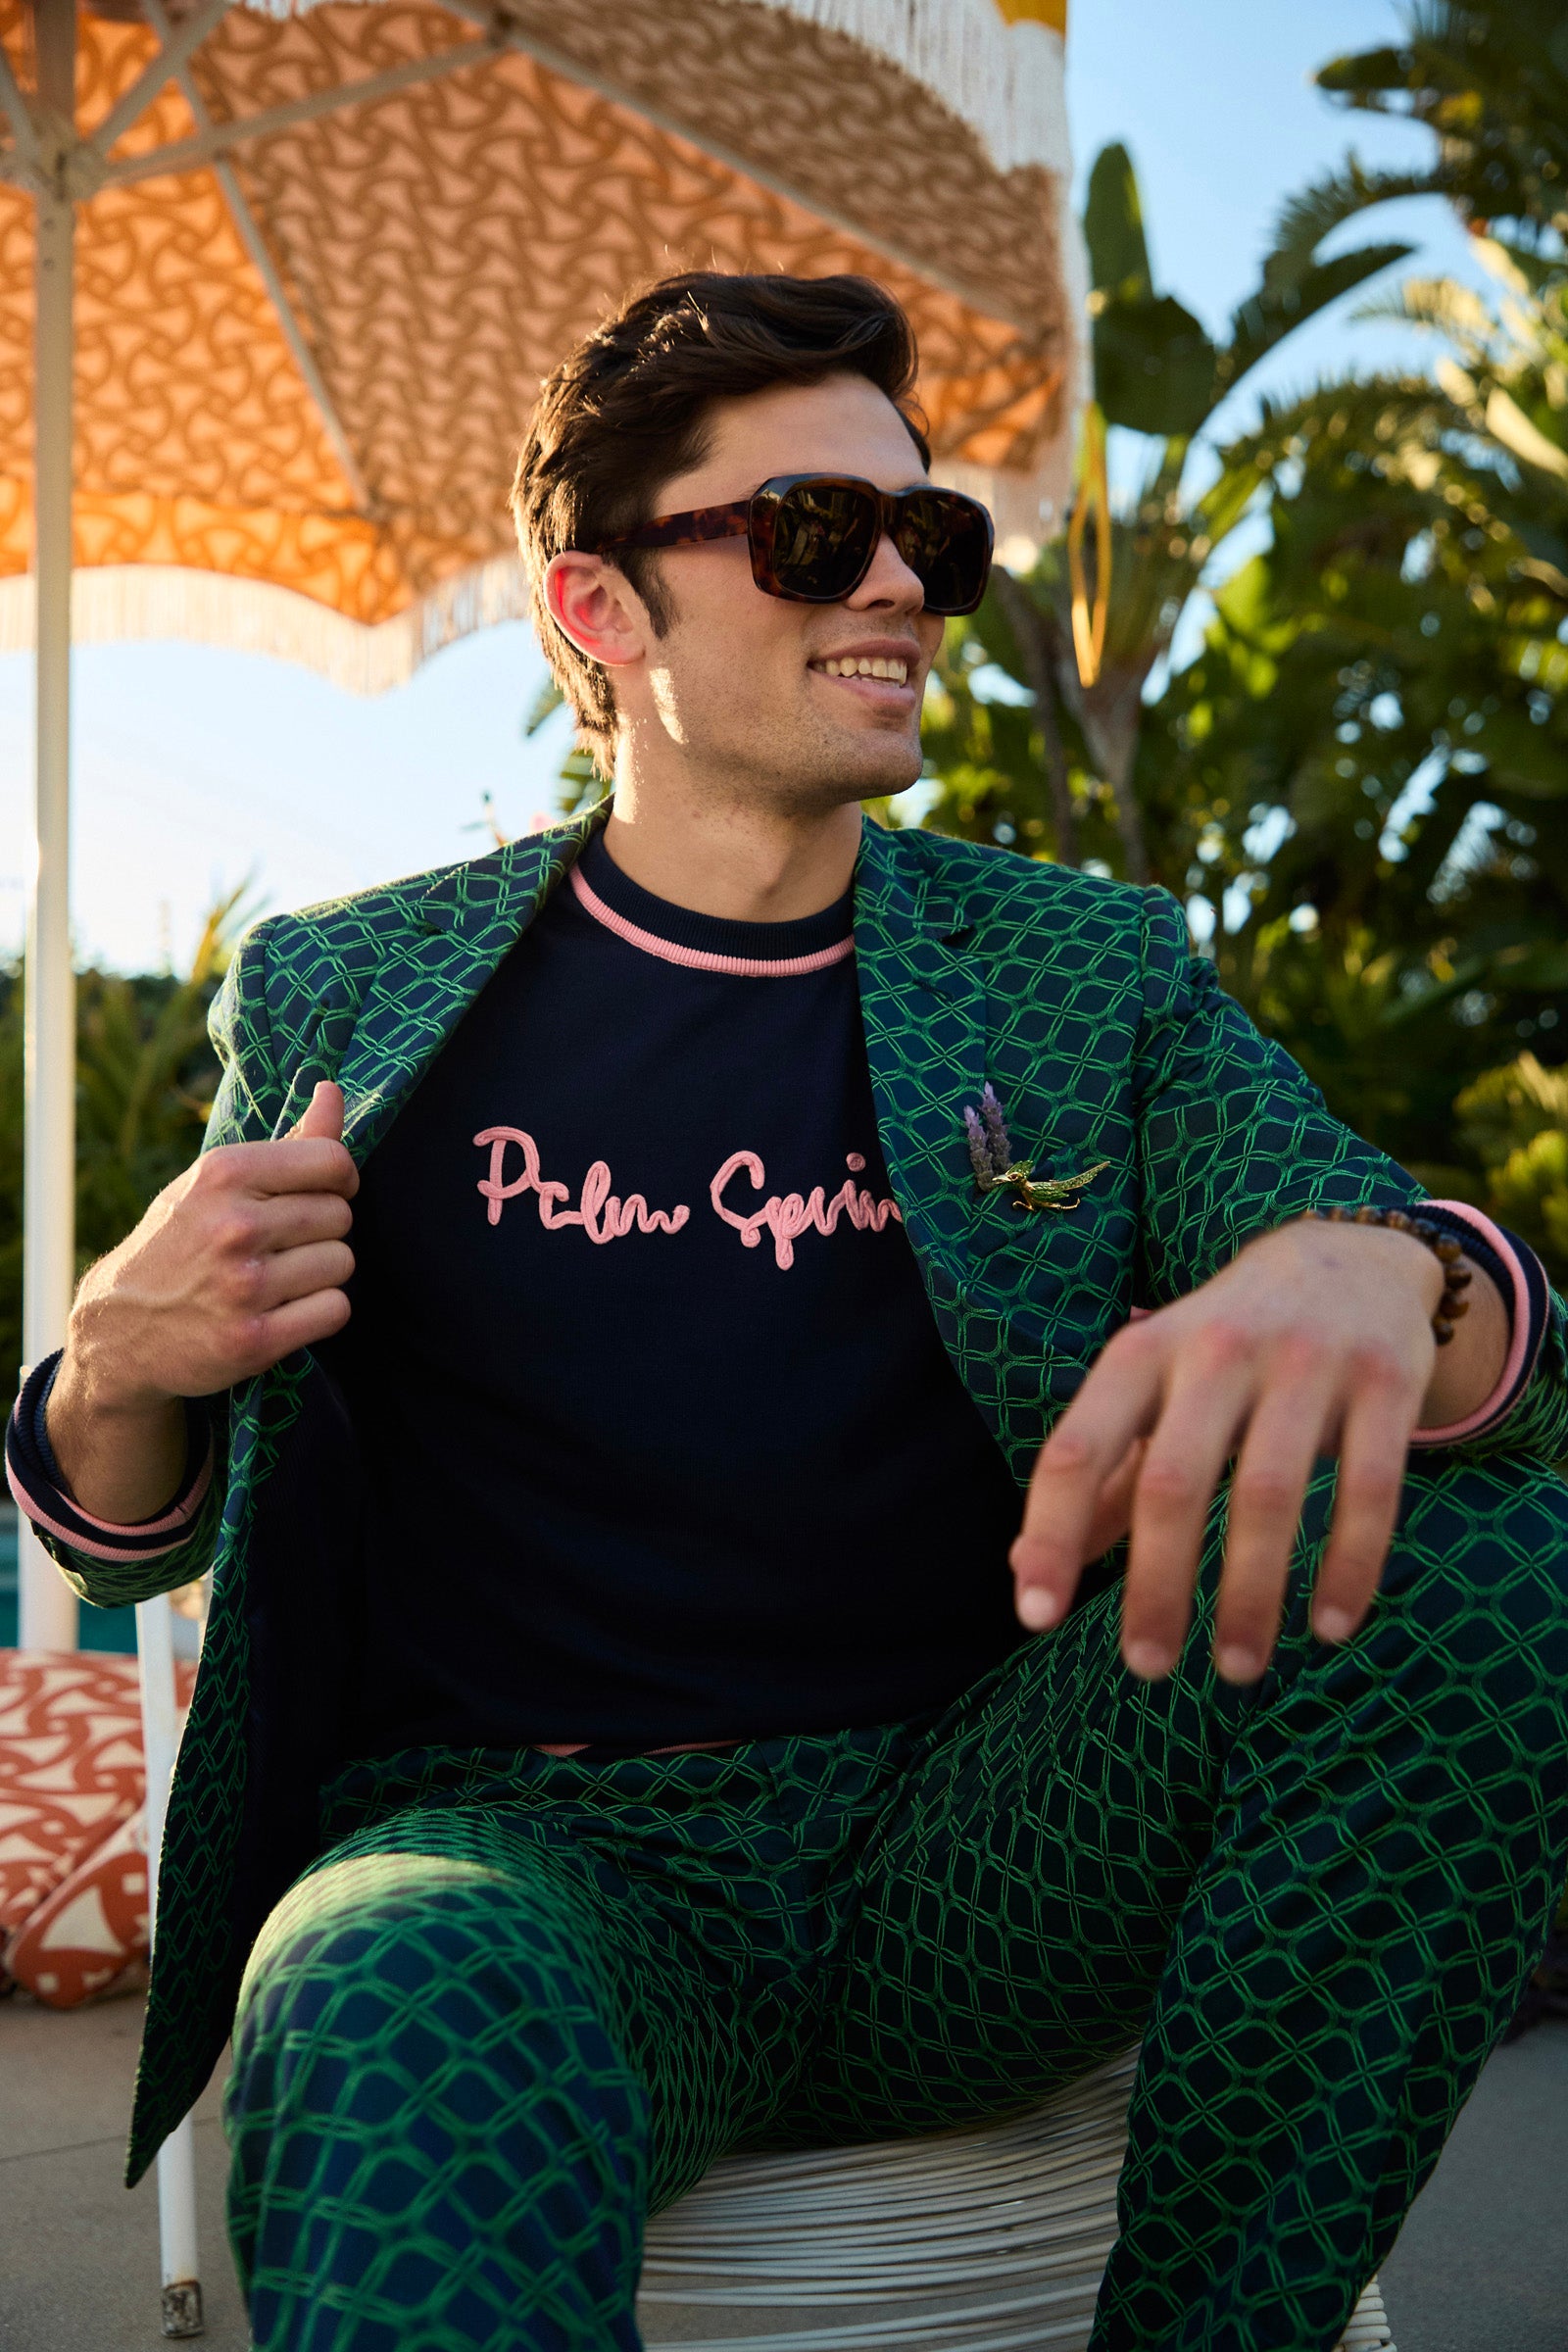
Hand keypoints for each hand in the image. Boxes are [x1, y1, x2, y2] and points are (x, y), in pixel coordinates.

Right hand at [47, 1083, 356, 1519]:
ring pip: (343, 1263)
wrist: (119, 1329)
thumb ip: (287, 1142)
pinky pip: (335, 1310)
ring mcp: (244, 1286)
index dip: (340, 1179)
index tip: (322, 1193)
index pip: (332, 1162)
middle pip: (341, 1215)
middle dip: (322, 1230)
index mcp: (223, 1175)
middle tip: (281, 1245)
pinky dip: (318, 1312)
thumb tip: (333, 1091)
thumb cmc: (179, 1243)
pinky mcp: (256, 1339)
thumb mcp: (215, 1182)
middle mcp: (234, 1227)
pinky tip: (284, 1310)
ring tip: (278, 1278)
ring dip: (322, 1273)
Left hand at [1009, 1216, 1502, 1683]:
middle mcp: (1216, 1350)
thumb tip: (1025, 1569)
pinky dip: (1349, 1567)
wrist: (1348, 1258)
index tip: (1037, 1617)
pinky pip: (1370, 1490)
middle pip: (1171, 1483)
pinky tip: (1329, 1628)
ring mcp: (1306, 1361)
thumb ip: (1100, 1473)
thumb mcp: (1151, 1385)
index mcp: (1141, 1352)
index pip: (1077, 1448)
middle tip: (1146, 1667)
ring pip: (1268, 1496)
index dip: (1052, 1534)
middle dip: (1156, 1586)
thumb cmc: (1224, 1347)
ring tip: (1238, 1669)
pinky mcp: (1385, 1380)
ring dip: (1251, 1596)